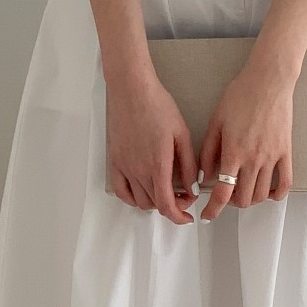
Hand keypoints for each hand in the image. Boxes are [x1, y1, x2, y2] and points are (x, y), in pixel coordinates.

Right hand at [106, 70, 197, 223]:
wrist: (132, 90)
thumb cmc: (159, 107)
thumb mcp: (182, 135)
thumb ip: (188, 165)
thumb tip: (192, 188)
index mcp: (158, 165)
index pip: (166, 205)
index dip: (178, 216)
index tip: (188, 216)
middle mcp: (138, 170)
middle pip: (154, 205)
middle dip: (172, 206)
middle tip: (183, 195)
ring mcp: (124, 167)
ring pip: (139, 201)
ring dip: (155, 202)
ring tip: (166, 190)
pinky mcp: (115, 161)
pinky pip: (121, 190)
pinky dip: (133, 198)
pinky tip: (143, 192)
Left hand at [198, 55, 295, 220]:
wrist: (268, 81)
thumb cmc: (240, 96)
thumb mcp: (215, 122)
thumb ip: (209, 151)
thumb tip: (205, 175)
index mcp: (233, 152)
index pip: (223, 192)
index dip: (214, 210)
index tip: (208, 215)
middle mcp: (253, 159)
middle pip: (243, 199)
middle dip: (231, 203)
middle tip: (225, 196)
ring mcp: (272, 157)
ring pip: (263, 195)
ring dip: (251, 200)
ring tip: (244, 191)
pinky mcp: (286, 152)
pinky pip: (285, 182)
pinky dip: (277, 194)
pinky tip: (270, 193)